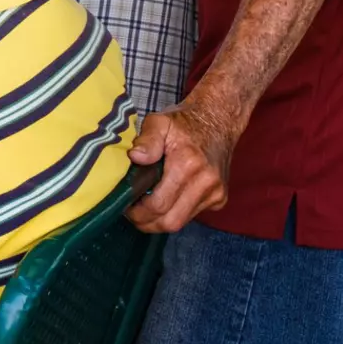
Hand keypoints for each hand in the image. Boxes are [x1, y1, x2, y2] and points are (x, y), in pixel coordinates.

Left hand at [126, 98, 236, 233]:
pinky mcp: (219, 198)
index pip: (158, 204)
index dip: (137, 211)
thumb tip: (135, 157)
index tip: (123, 205)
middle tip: (129, 212)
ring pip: (181, 222)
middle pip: (170, 221)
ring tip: (143, 207)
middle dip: (146, 222)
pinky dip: (174, 212)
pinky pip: (192, 215)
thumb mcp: (159, 122)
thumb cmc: (183, 122)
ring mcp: (215, 193)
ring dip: (159, 220)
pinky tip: (164, 200)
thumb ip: (147, 140)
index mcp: (188, 164)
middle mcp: (205, 183)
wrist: (218, 121)